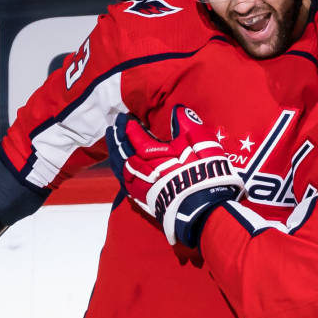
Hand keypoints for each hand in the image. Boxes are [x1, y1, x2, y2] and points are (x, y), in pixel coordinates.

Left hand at [107, 105, 243, 247]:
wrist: (204, 208)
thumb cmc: (203, 171)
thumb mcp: (200, 141)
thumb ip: (186, 123)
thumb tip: (177, 109)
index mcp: (149, 152)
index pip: (133, 134)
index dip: (129, 124)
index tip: (127, 117)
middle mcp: (138, 169)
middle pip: (121, 150)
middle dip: (117, 136)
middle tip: (114, 126)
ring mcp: (139, 186)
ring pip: (119, 167)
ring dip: (114, 153)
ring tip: (113, 143)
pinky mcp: (143, 200)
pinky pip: (124, 183)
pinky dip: (119, 171)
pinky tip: (121, 168)